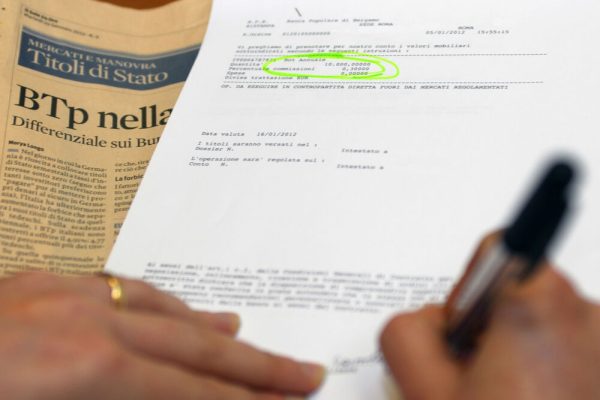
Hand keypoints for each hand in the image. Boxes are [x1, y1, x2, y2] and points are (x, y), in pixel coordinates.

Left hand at [0, 272, 324, 399]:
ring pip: (159, 309)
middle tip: (303, 373)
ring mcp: (61, 293)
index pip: (189, 393)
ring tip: (247, 340)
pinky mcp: (37, 281)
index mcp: (84, 370)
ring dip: (208, 330)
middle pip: (192, 347)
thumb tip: (164, 396)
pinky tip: (171, 309)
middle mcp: (84, 321)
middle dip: (254, 366)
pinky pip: (119, 288)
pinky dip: (158, 303)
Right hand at [380, 237, 599, 399]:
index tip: (465, 332)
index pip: (497, 249)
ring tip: (507, 398)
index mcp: (538, 304)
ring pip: (544, 324)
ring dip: (519, 352)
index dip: (468, 289)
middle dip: (491, 329)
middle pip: (520, 290)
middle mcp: (587, 314)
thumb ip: (404, 332)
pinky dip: (546, 368)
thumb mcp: (424, 388)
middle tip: (478, 379)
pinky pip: (569, 348)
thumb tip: (428, 322)